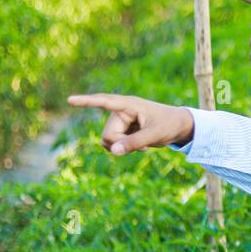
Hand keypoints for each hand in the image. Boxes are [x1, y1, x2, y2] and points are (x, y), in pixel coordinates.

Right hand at [67, 93, 194, 153]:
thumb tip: (114, 151)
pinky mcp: (123, 131)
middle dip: (121, 144)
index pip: (104, 102)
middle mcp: (121, 112)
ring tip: (142, 145)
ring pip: (108, 141)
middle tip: (143, 146)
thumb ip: (135, 143)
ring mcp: (121, 122)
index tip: (70, 100)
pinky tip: (140, 147)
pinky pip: (113, 145)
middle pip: (107, 134)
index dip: (86, 102)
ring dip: (121, 147)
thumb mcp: (155, 135)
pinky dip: (123, 149)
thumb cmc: (170, 125)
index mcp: (129, 105)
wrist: (180, 127)